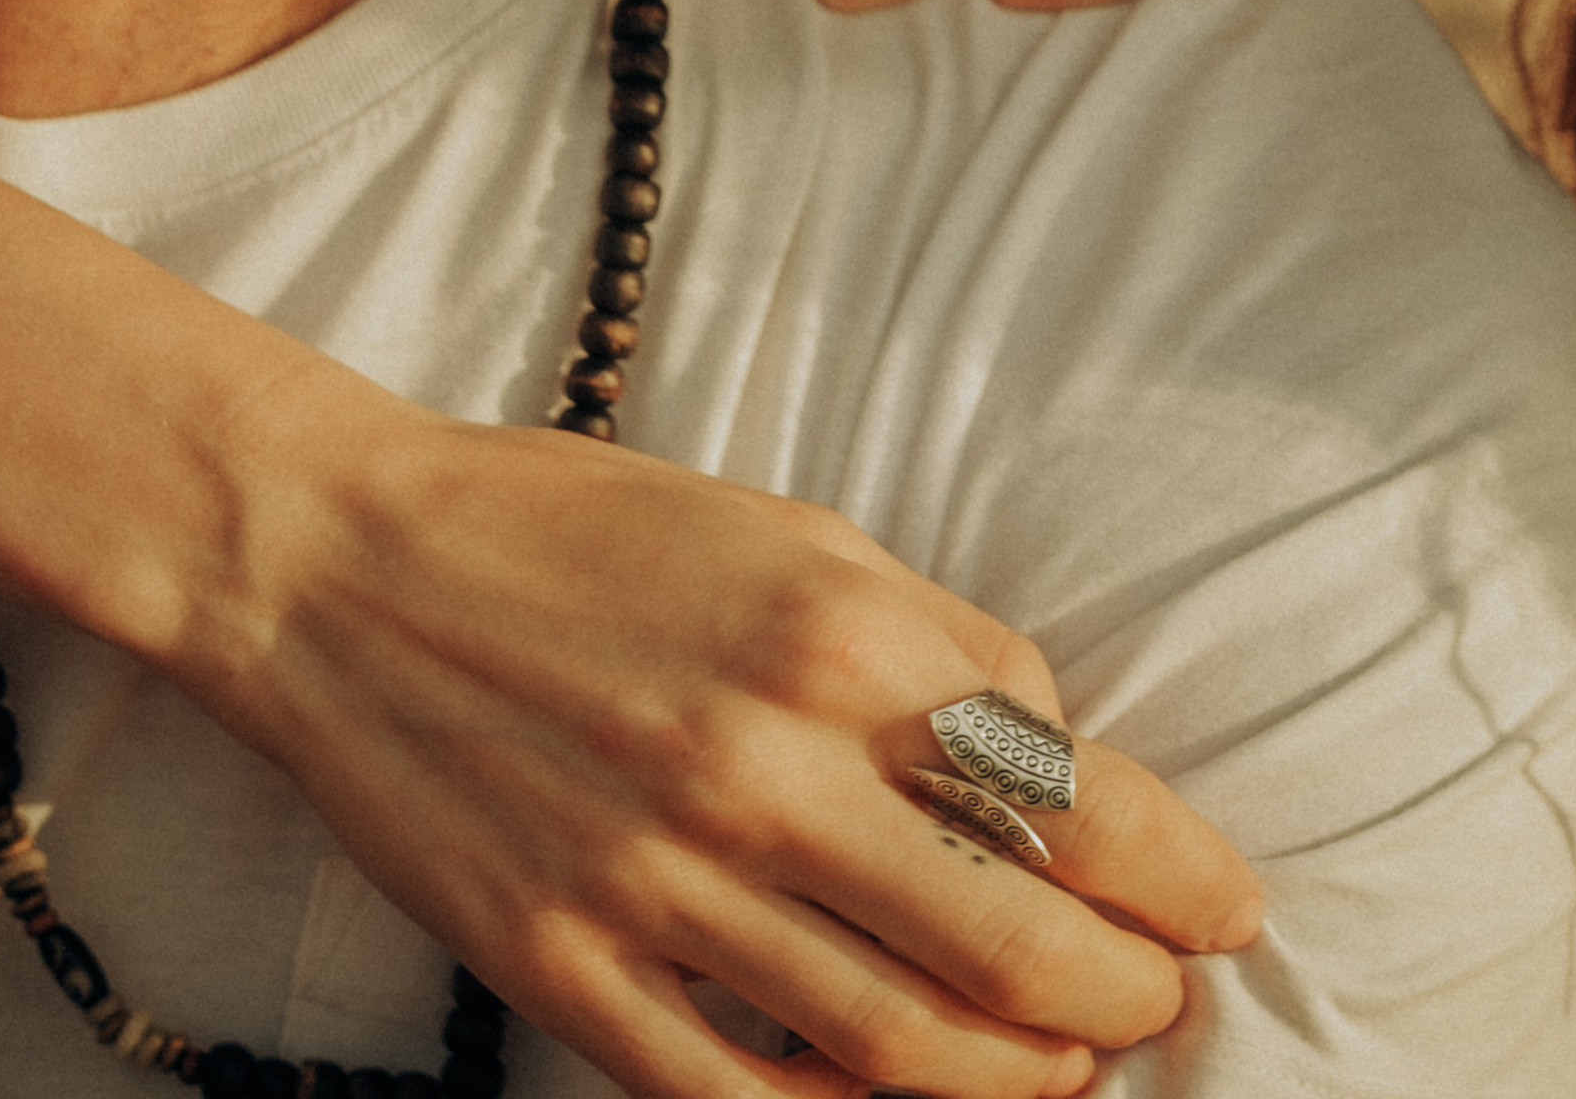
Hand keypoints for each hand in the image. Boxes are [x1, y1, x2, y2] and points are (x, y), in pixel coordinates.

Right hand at [181, 383, 1261, 1098]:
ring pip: (897, 1051)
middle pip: (1009, 947)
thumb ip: (931, 642)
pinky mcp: (569, 971)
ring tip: (1065, 1070)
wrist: (349, 572)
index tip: (1226, 908)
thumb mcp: (795, 533)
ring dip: (1017, 1080)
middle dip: (1121, 1000)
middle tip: (1159, 1006)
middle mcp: (765, 766)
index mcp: (837, 635)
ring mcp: (661, 885)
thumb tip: (1052, 751)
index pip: (1068, 792)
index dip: (1175, 873)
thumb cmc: (586, 532)